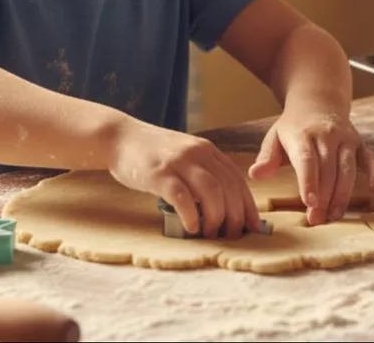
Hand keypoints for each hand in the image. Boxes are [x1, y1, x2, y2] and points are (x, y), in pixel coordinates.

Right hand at [108, 118, 261, 238]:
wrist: (120, 137)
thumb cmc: (153, 154)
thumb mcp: (185, 156)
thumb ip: (203, 173)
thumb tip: (224, 207)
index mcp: (208, 150)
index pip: (237, 179)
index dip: (248, 205)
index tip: (253, 227)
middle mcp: (198, 153)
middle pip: (228, 187)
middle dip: (235, 216)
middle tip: (231, 236)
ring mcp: (179, 162)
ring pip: (211, 192)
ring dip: (216, 218)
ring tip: (211, 234)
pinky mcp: (159, 173)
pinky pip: (182, 197)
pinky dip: (191, 216)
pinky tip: (192, 228)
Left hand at [248, 105, 373, 225]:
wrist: (317, 102)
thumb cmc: (294, 127)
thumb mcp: (275, 137)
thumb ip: (266, 157)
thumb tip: (255, 174)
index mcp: (303, 134)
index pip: (307, 159)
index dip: (309, 181)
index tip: (309, 203)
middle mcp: (327, 135)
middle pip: (328, 169)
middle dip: (323, 197)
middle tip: (316, 221)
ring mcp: (346, 139)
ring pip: (348, 169)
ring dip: (342, 194)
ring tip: (334, 215)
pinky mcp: (359, 144)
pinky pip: (370, 159)